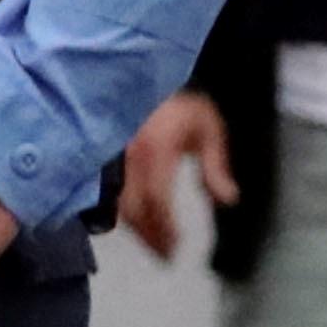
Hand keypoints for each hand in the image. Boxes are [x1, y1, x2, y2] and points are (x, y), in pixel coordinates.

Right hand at [113, 91, 232, 263]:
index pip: (158, 201)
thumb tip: (228, 199)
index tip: (176, 248)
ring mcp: (108, 155)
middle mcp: (127, 156)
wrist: (141, 70)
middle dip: (150, 238)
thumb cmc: (179, 101)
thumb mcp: (207, 126)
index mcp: (155, 150)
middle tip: (165, 256)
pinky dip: (118, 212)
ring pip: (115, 204)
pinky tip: (132, 220)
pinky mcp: (98, 154)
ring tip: (152, 243)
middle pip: (133, 211)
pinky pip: (103, 192)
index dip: (165, 230)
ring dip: (135, 229)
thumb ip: (216, 164)